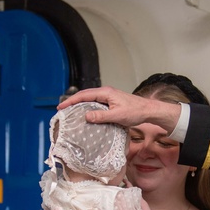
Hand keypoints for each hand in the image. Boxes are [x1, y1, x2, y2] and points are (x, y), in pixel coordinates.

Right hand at [59, 87, 181, 132]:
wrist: (148, 110)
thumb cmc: (135, 111)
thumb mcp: (117, 116)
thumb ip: (101, 116)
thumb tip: (86, 116)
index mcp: (105, 93)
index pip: (84, 95)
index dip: (71, 101)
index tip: (61, 107)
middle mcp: (106, 93)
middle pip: (85, 96)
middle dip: (73, 102)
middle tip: (62, 110)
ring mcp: (108, 97)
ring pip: (90, 99)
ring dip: (80, 105)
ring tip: (70, 112)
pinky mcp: (111, 102)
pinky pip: (96, 103)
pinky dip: (88, 107)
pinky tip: (85, 115)